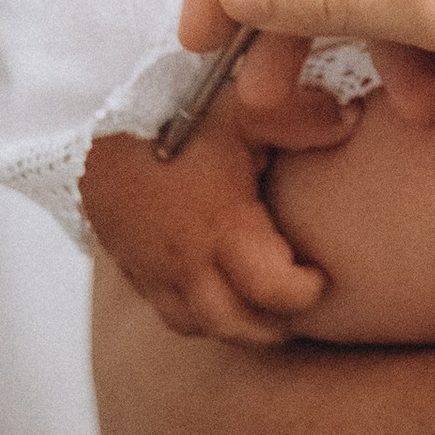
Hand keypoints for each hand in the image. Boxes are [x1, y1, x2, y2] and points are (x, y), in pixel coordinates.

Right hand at [79, 80, 351, 346]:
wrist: (82, 118)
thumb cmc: (167, 113)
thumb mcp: (241, 108)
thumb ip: (301, 117)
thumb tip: (352, 121)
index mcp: (221, 233)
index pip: (274, 294)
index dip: (306, 294)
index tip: (321, 275)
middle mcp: (186, 265)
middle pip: (239, 326)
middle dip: (277, 323)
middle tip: (300, 299)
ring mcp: (153, 271)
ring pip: (200, 326)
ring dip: (237, 324)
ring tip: (264, 305)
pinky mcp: (130, 265)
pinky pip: (167, 310)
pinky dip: (198, 312)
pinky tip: (215, 290)